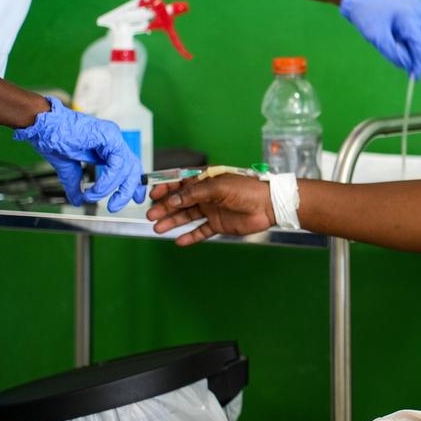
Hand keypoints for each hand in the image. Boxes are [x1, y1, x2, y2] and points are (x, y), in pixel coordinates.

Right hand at [12, 97, 144, 211]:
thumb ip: (76, 184)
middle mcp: (113, 141)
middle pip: (132, 168)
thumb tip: (77, 201)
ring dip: (109, 188)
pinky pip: (117, 163)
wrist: (43, 125)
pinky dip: (108, 179)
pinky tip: (96, 188)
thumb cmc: (53, 138)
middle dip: (128, 189)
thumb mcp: (68, 168)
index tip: (136, 199)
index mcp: (107, 147)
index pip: (128, 167)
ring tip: (92, 197)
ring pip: (126, 168)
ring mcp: (113, 137)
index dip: (133, 184)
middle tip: (115, 206)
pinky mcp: (110, 136)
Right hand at [147, 174, 274, 245]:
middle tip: (151, 214)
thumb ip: (194, 193)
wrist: (268, 205)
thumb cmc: (247, 190)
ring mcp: (212, 210)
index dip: (166, 188)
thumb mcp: (218, 187)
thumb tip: (173, 199)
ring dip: (173, 221)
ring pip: (188, 216)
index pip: (182, 183)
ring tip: (158, 228)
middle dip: (165, 207)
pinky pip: (201, 231)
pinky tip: (179, 240)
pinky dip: (190, 236)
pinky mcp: (219, 224)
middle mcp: (208, 195)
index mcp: (207, 180)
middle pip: (181, 201)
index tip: (152, 194)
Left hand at [339, 0, 420, 78]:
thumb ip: (393, 54)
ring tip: (395, 38)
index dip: (420, 64)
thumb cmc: (367, 17)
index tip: (416, 77)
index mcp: (409, 16)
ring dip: (414, 44)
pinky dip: (413, 35)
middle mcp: (419, 11)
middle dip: (417, 54)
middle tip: (400, 57)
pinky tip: (398, 29)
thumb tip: (408, 67)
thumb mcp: (376, 38)